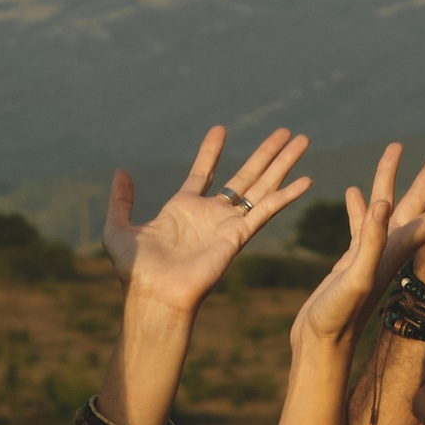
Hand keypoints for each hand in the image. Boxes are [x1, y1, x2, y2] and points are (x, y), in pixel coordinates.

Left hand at [104, 125, 310, 318]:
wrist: (155, 295)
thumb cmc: (135, 271)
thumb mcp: (118, 228)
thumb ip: (122, 201)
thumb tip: (121, 172)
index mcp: (183, 209)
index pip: (203, 173)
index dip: (211, 151)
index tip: (220, 129)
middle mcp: (211, 215)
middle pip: (245, 176)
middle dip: (265, 153)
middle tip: (284, 131)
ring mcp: (227, 224)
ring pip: (262, 187)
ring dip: (282, 163)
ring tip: (301, 140)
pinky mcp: (238, 236)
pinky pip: (267, 210)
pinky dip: (286, 195)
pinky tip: (306, 179)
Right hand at [292, 142, 424, 356]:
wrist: (321, 345)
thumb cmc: (338, 318)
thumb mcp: (354, 278)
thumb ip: (369, 243)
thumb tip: (382, 204)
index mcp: (397, 252)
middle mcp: (390, 250)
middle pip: (416, 203)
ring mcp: (371, 254)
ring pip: (385, 206)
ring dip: (390, 179)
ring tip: (394, 148)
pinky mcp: (351, 260)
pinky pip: (359, 224)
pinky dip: (358, 206)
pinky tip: (353, 191)